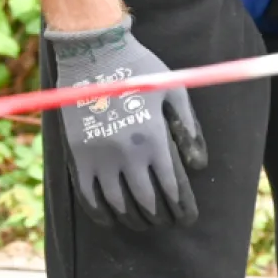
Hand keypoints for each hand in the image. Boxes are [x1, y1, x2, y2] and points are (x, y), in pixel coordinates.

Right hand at [46, 19, 207, 229]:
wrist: (94, 53)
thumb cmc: (139, 69)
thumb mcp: (174, 89)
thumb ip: (188, 126)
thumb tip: (199, 164)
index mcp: (153, 139)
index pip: (170, 186)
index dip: (180, 206)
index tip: (186, 217)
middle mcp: (127, 154)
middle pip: (146, 200)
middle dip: (159, 216)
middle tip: (166, 223)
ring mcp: (100, 157)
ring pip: (117, 203)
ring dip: (132, 218)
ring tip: (142, 224)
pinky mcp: (78, 156)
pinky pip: (88, 195)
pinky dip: (99, 212)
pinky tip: (110, 219)